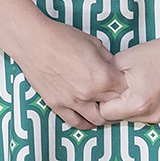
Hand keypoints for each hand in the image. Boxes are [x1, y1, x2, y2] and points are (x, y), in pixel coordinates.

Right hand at [6, 16, 127, 129]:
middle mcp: (90, 93)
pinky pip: (75, 122)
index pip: (125, 91)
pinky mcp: (57, 105)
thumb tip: (116, 69)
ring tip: (103, 108)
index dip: (126, 86)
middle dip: (116, 101)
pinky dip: (85, 122)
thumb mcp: (94, 43)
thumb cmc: (62, 37)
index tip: (123, 83)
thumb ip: (108, 60)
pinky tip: (88, 118)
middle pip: (113, 106)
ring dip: (103, 115)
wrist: (33, 41)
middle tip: (116, 96)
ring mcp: (73, 102)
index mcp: (102, 76)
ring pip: (97, 120)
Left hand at [97, 33, 159, 125]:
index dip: (103, 101)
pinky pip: (155, 116)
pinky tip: (157, 90)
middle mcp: (153, 116)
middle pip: (122, 117)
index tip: (108, 89)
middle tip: (127, 84)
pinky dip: (152, 107)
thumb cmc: (156, 53)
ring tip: (143, 85)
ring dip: (135, 106)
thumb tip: (91, 88)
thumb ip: (104, 78)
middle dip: (119, 104)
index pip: (106, 114)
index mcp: (136, 104)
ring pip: (138, 118)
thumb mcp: (123, 60)